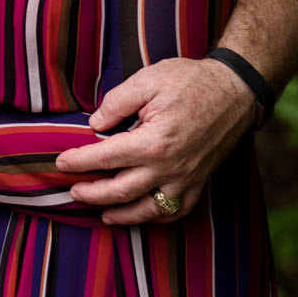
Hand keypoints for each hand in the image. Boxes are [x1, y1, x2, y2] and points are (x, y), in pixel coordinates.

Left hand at [54, 56, 256, 224]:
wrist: (235, 89)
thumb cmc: (192, 81)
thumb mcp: (148, 79)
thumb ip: (116, 102)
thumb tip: (94, 125)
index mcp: (153, 142)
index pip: (105, 158)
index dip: (79, 161)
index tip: (61, 163)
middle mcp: (169, 168)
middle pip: (121, 192)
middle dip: (92, 194)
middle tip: (73, 190)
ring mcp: (187, 179)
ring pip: (148, 210)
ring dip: (121, 215)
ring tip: (102, 213)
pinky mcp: (200, 182)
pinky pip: (175, 211)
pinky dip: (155, 217)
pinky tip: (140, 212)